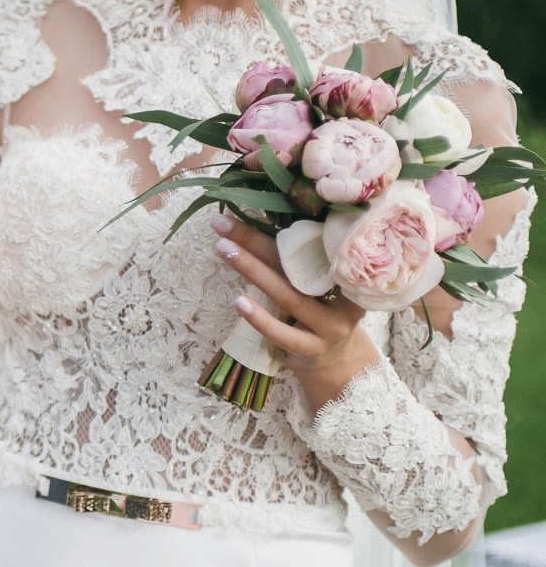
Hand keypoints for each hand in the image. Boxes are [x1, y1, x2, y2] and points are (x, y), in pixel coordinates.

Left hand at [209, 214, 379, 407]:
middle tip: (222, 223)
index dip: (280, 221)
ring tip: (224, 250)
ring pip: (289, 295)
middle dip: (255, 241)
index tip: (246, 202)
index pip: (310, 241)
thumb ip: (299, 259)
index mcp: (344, 269)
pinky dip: (260, 318)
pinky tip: (238, 302)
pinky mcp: (314, 349)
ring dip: (253, 271)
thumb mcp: (317, 283)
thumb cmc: (317, 312)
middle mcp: (343, 294)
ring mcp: (331, 324)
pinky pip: (283, 333)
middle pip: (296, 263)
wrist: (336, 364)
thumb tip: (253, 222)